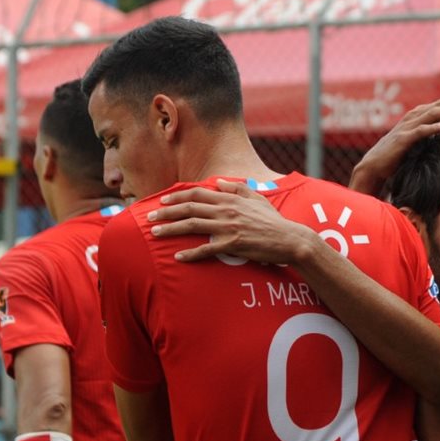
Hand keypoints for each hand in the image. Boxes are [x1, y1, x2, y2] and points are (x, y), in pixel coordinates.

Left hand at [151, 181, 321, 265]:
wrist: (289, 239)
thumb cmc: (274, 221)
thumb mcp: (256, 198)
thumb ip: (236, 188)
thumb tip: (219, 183)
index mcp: (230, 199)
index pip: (196, 194)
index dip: (176, 196)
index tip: (162, 200)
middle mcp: (226, 211)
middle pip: (189, 209)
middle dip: (166, 212)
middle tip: (150, 217)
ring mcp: (229, 228)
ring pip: (192, 226)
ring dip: (171, 229)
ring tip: (155, 234)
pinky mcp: (233, 245)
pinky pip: (206, 249)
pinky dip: (191, 254)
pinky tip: (178, 257)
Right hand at [348, 96, 439, 195]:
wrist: (375, 165)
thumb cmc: (399, 154)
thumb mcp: (420, 140)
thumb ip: (434, 131)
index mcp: (419, 116)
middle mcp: (414, 117)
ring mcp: (408, 127)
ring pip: (433, 114)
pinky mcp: (403, 140)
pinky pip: (420, 132)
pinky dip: (432, 127)